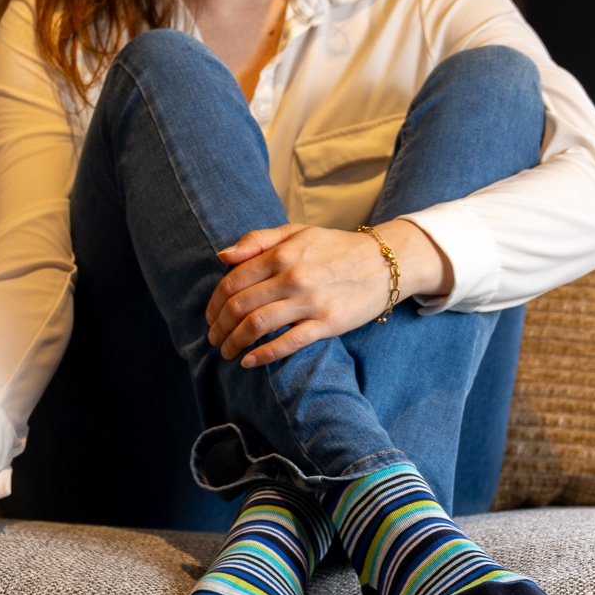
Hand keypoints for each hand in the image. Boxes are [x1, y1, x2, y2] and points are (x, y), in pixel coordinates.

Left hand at [205, 219, 451, 366]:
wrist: (385, 262)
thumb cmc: (335, 247)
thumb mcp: (296, 232)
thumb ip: (257, 241)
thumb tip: (222, 257)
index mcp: (281, 254)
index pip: (232, 282)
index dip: (214, 304)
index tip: (210, 317)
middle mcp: (292, 278)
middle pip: (240, 307)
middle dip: (219, 327)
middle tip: (213, 338)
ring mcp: (310, 302)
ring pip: (257, 326)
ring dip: (234, 343)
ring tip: (226, 352)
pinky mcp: (327, 324)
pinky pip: (287, 343)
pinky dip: (263, 355)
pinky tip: (248, 361)